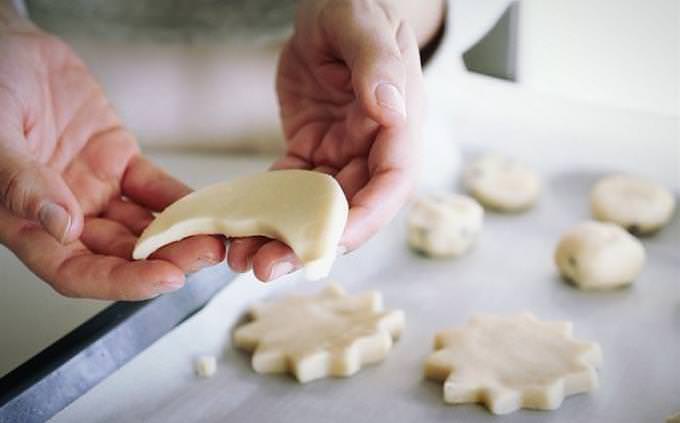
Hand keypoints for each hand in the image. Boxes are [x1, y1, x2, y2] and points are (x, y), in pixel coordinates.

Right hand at [0, 25, 224, 299]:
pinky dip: (179, 199)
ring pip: (141, 226)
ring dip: (179, 235)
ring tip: (214, 236)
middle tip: (203, 255)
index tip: (164, 279)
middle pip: (119, 254)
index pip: (75, 270)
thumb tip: (61, 226)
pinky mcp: (117, 161)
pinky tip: (205, 205)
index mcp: (26, 221)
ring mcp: (94, 189)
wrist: (10, 47)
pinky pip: (153, 187)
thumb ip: (20, 181)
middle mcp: (64, 214)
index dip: (121, 282)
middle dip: (164, 260)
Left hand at [227, 0, 424, 280]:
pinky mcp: (312, 151)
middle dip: (312, 242)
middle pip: (349, 208)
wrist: (329, 7)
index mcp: (397, 122)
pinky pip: (289, 189)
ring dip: (284, 237)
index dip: (365, 218)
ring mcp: (341, 152)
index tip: (328, 243)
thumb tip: (391, 111)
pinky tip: (239, 229)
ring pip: (316, 209)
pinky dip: (267, 211)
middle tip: (266, 266)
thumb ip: (377, 64)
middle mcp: (372, 146)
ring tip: (245, 260)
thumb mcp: (363, 23)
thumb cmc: (355, 5)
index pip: (392, 182)